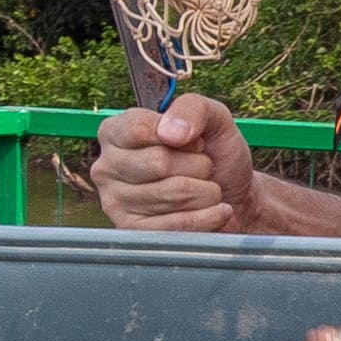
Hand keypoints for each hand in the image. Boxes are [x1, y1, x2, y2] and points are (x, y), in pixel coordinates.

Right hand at [92, 93, 271, 234]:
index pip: (139, 128)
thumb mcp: (212, 117)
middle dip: (198, 164)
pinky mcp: (133, 232)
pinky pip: (177, 224)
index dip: (181, 135)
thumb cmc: (215, 153)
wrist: (233, 195)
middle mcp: (107, 166)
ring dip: (206, 190)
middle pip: (158, 162)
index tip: (195, 141)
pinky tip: (215, 209)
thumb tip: (170, 132)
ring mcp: (115, 202)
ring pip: (173, 193)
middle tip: (204, 167)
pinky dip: (208, 215)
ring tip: (207, 188)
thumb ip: (192, 108)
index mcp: (115, 132)